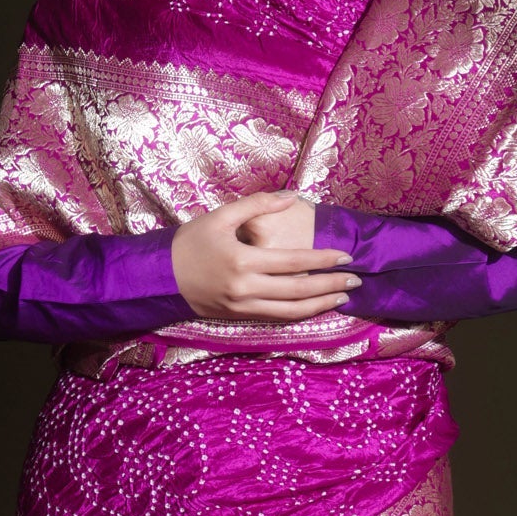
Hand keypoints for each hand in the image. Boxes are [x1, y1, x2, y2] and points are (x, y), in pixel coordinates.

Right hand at [171, 192, 359, 322]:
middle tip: (356, 280)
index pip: (294, 261)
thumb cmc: (190, 242)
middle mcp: (246, 288)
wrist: (160, 277)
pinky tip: (315, 306)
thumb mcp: (220, 216)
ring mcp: (243, 307)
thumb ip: (257, 204)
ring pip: (291, 311)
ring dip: (320, 304)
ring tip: (343, 296)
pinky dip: (300, 314)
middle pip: (298, 290)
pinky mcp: (240, 318)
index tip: (346, 256)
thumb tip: (292, 197)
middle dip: (331, 285)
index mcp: (243, 260)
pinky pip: (277, 318)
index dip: (323, 260)